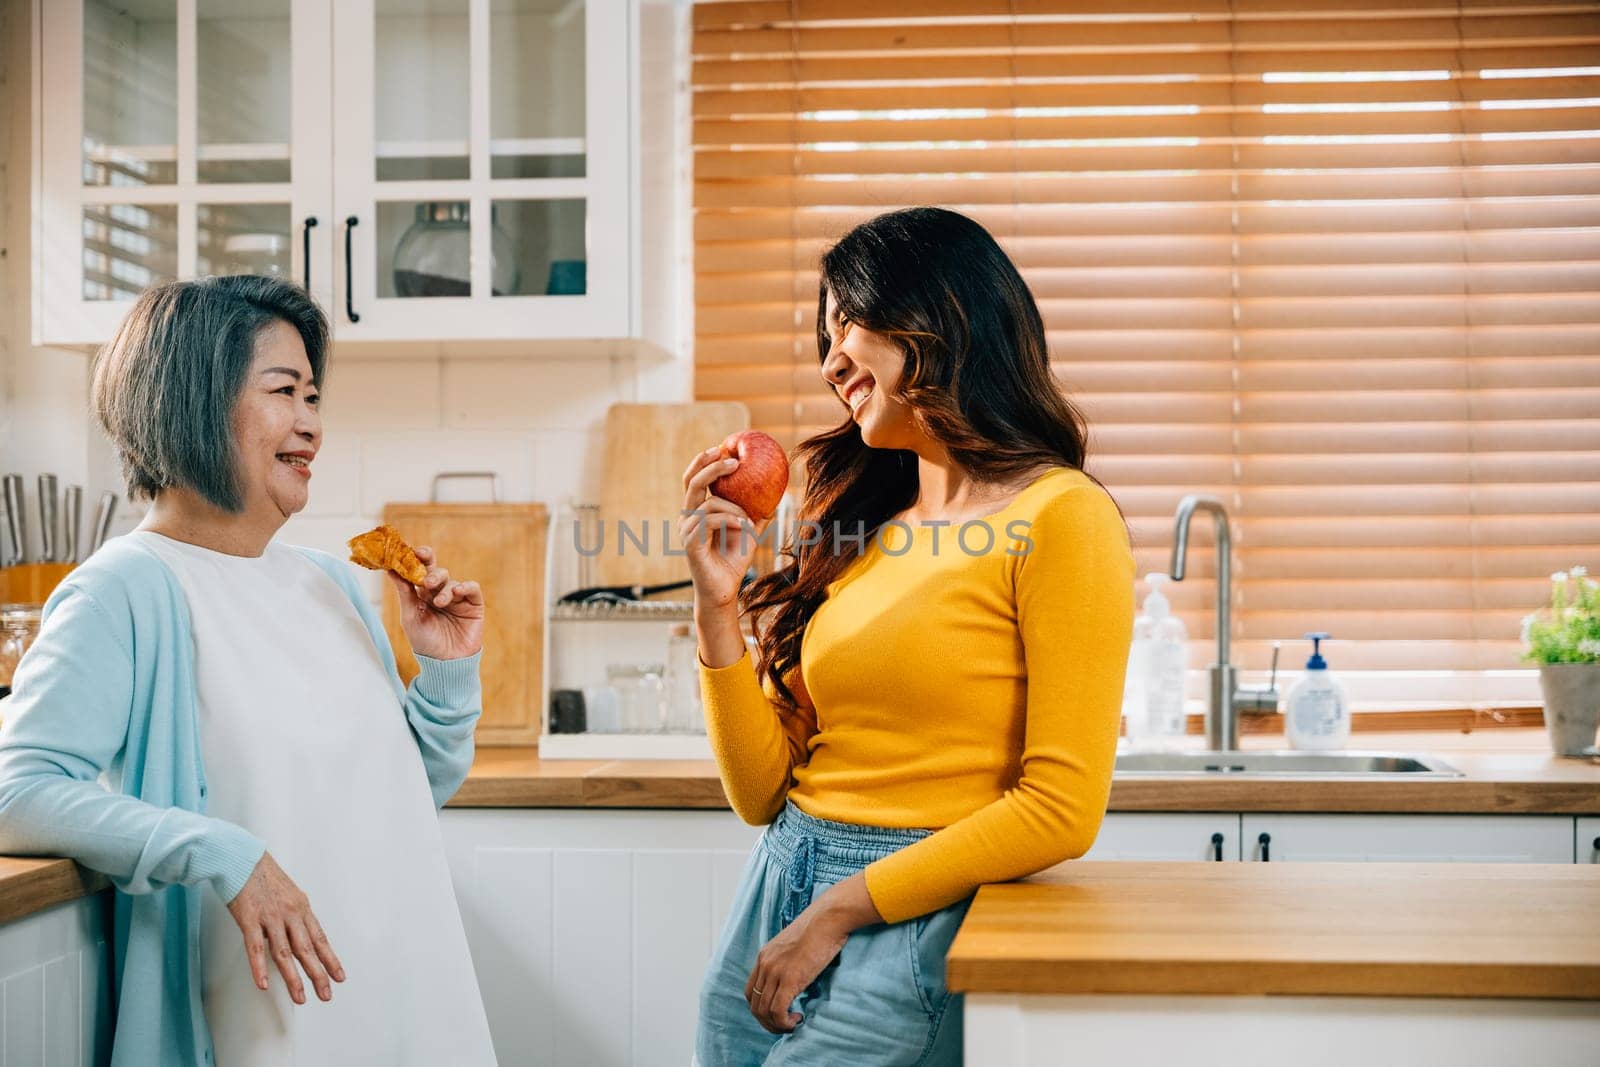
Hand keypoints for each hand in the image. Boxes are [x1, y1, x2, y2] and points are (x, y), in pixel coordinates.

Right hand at [227, 852, 344, 1004]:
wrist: (241, 858)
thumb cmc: (263, 876)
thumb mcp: (288, 893)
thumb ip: (294, 915)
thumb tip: (301, 936)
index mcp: (301, 908)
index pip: (320, 938)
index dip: (330, 959)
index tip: (339, 976)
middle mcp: (290, 913)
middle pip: (307, 949)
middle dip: (318, 973)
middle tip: (327, 994)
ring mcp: (270, 917)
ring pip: (285, 952)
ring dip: (293, 978)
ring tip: (301, 997)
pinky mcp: (249, 919)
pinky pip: (256, 947)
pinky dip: (260, 967)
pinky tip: (264, 984)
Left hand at [387, 545, 484, 659]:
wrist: (446, 664)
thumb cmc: (425, 642)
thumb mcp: (410, 616)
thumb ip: (404, 592)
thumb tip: (390, 569)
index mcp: (422, 594)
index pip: (420, 571)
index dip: (417, 559)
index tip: (412, 551)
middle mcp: (440, 593)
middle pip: (436, 571)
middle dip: (431, 571)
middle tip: (425, 580)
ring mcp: (458, 598)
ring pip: (452, 581)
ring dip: (444, 588)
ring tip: (439, 602)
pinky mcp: (474, 605)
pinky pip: (472, 588)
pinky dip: (465, 587)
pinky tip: (458, 592)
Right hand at [680, 447, 768, 607]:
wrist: (725, 590)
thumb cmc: (733, 561)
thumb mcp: (749, 532)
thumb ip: (756, 513)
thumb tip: (774, 494)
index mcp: (697, 511)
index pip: (693, 479)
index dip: (704, 461)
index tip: (723, 448)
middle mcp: (687, 517)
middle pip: (692, 482)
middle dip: (711, 466)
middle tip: (733, 460)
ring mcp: (686, 529)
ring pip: (708, 503)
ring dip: (734, 508)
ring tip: (749, 521)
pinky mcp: (690, 542)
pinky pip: (710, 520)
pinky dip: (731, 520)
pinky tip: (745, 527)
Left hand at [744, 907, 846, 1032]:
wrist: (828, 918)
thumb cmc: (820, 929)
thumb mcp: (795, 945)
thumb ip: (788, 960)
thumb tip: (796, 978)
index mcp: (764, 956)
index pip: (751, 991)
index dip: (761, 1008)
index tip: (778, 1013)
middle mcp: (765, 964)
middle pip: (754, 1005)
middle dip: (768, 1021)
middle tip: (785, 1025)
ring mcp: (775, 971)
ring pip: (764, 1011)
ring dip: (777, 1024)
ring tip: (793, 1023)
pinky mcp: (789, 979)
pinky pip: (777, 1010)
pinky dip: (784, 1022)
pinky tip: (798, 1019)